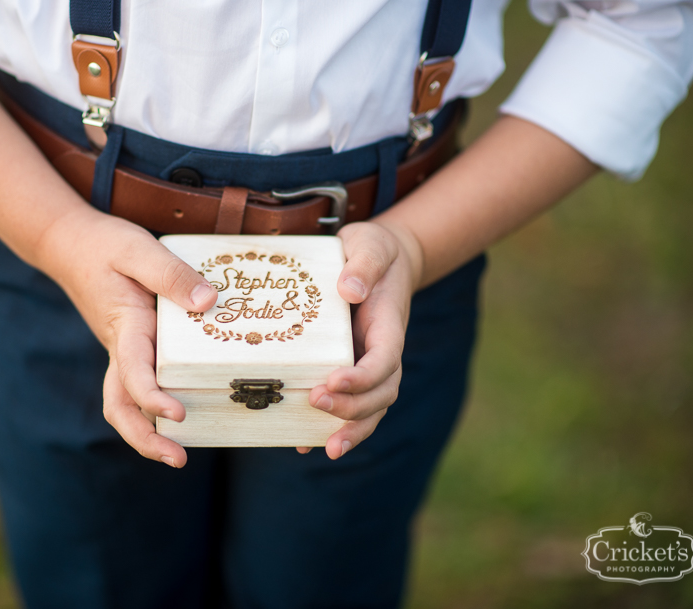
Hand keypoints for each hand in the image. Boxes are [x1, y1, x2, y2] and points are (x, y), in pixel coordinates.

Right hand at [35, 207, 217, 467]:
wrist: (70, 244)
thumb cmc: (105, 245)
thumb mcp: (139, 250)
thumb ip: (171, 275)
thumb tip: (207, 303)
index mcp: (125, 327)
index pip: (133, 372)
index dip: (153, 398)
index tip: (176, 414)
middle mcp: (121, 347)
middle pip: (121, 406)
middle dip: (145, 439)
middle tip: (178, 460)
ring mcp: (123, 351)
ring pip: (126, 402)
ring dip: (147, 432)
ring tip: (179, 455)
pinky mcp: (131, 348)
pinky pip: (139, 385)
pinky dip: (153, 408)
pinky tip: (182, 413)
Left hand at [302, 221, 423, 458]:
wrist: (379, 261)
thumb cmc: (372, 251)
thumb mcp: (369, 244)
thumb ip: (363, 264)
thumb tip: (349, 290)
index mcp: (389, 325)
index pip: (384, 360)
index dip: (363, 377)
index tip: (334, 380)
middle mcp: (382, 352)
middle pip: (380, 394)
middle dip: (353, 408)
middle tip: (317, 404)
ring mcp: (367, 364)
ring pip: (370, 408)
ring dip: (350, 429)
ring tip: (323, 447)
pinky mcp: (350, 370)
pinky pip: (347, 405)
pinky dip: (329, 428)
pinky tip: (303, 443)